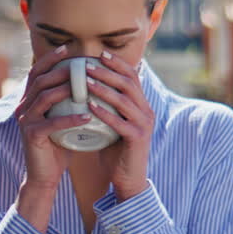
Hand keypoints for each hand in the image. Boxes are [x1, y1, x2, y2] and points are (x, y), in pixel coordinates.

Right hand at [13, 46, 88, 230]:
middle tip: (79, 64)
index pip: (36, 72)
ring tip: (85, 86)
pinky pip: (52, 123)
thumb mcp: (62, 117)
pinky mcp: (31, 136)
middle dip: (59, 69)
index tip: (67, 48)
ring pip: (44, 97)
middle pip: (39, 80)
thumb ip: (69, 100)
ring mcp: (25, 121)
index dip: (50, 59)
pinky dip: (70, 118)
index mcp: (29, 100)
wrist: (45, 175)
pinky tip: (87, 116)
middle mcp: (23, 107)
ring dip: (65, 89)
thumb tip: (92, 80)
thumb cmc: (57, 144)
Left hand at [84, 52, 154, 200]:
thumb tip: (86, 86)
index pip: (132, 77)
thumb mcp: (113, 123)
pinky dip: (104, 113)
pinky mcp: (138, 139)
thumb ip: (106, 106)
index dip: (117, 63)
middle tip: (88, 64)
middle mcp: (146, 111)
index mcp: (142, 105)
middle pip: (129, 84)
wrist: (128, 179)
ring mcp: (144, 125)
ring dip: (104, 88)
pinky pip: (120, 122)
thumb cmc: (116, 151)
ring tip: (86, 80)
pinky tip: (89, 106)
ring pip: (124, 100)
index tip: (100, 53)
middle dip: (108, 71)